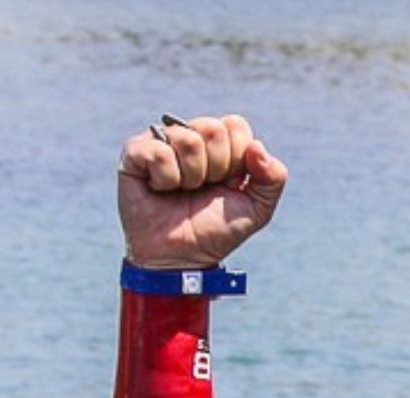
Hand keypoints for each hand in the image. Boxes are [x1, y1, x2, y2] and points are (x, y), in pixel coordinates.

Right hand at [116, 113, 286, 269]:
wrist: (180, 259)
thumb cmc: (215, 232)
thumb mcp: (256, 210)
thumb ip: (273, 179)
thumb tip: (257, 147)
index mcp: (219, 145)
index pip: (236, 126)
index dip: (237, 159)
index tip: (227, 184)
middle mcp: (190, 137)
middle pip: (213, 128)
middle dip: (215, 168)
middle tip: (202, 189)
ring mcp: (161, 141)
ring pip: (187, 139)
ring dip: (191, 177)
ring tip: (182, 191)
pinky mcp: (135, 152)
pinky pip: (159, 152)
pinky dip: (166, 180)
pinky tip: (160, 190)